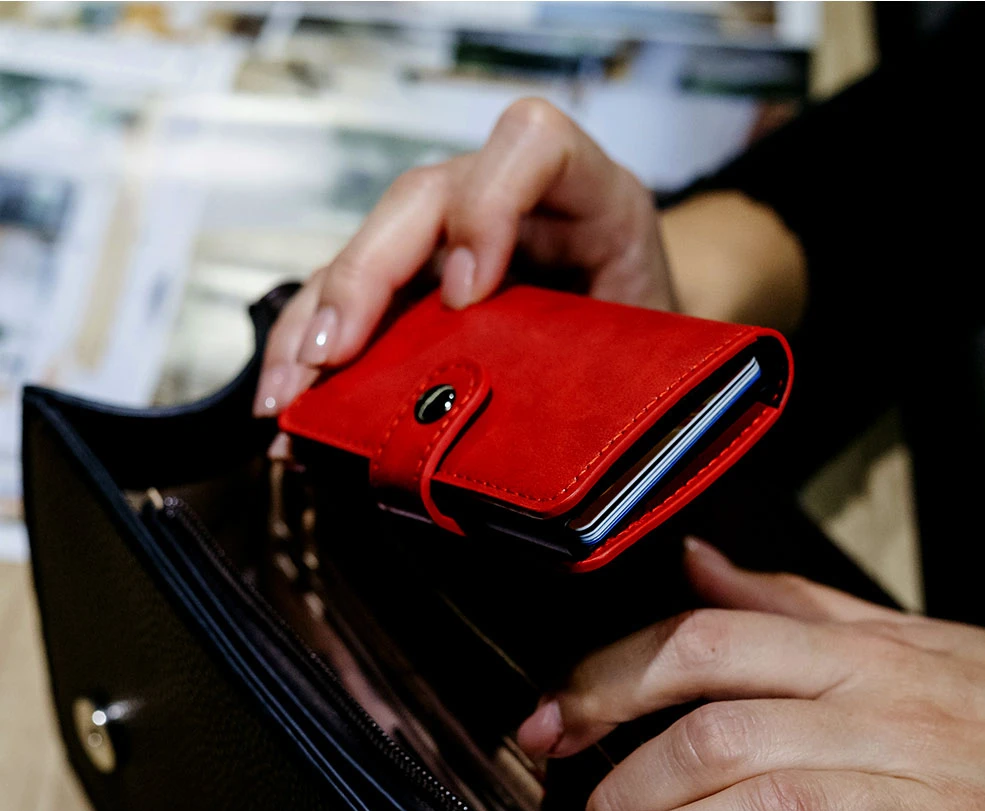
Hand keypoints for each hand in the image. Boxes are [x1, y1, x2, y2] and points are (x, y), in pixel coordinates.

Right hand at [253, 97, 674, 415]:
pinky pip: (353, 297)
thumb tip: (538, 445)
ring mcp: (458, 239)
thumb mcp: (650, 348)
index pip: (536, 145)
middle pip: (419, 200)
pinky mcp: (423, 283)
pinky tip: (290, 397)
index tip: (467, 294)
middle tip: (331, 357)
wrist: (647, 348)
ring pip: (368, 247)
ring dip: (315, 321)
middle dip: (364, 277)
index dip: (490, 205)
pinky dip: (312, 346)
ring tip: (288, 394)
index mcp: (590, 198)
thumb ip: (612, 362)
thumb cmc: (651, 341)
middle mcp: (510, 203)